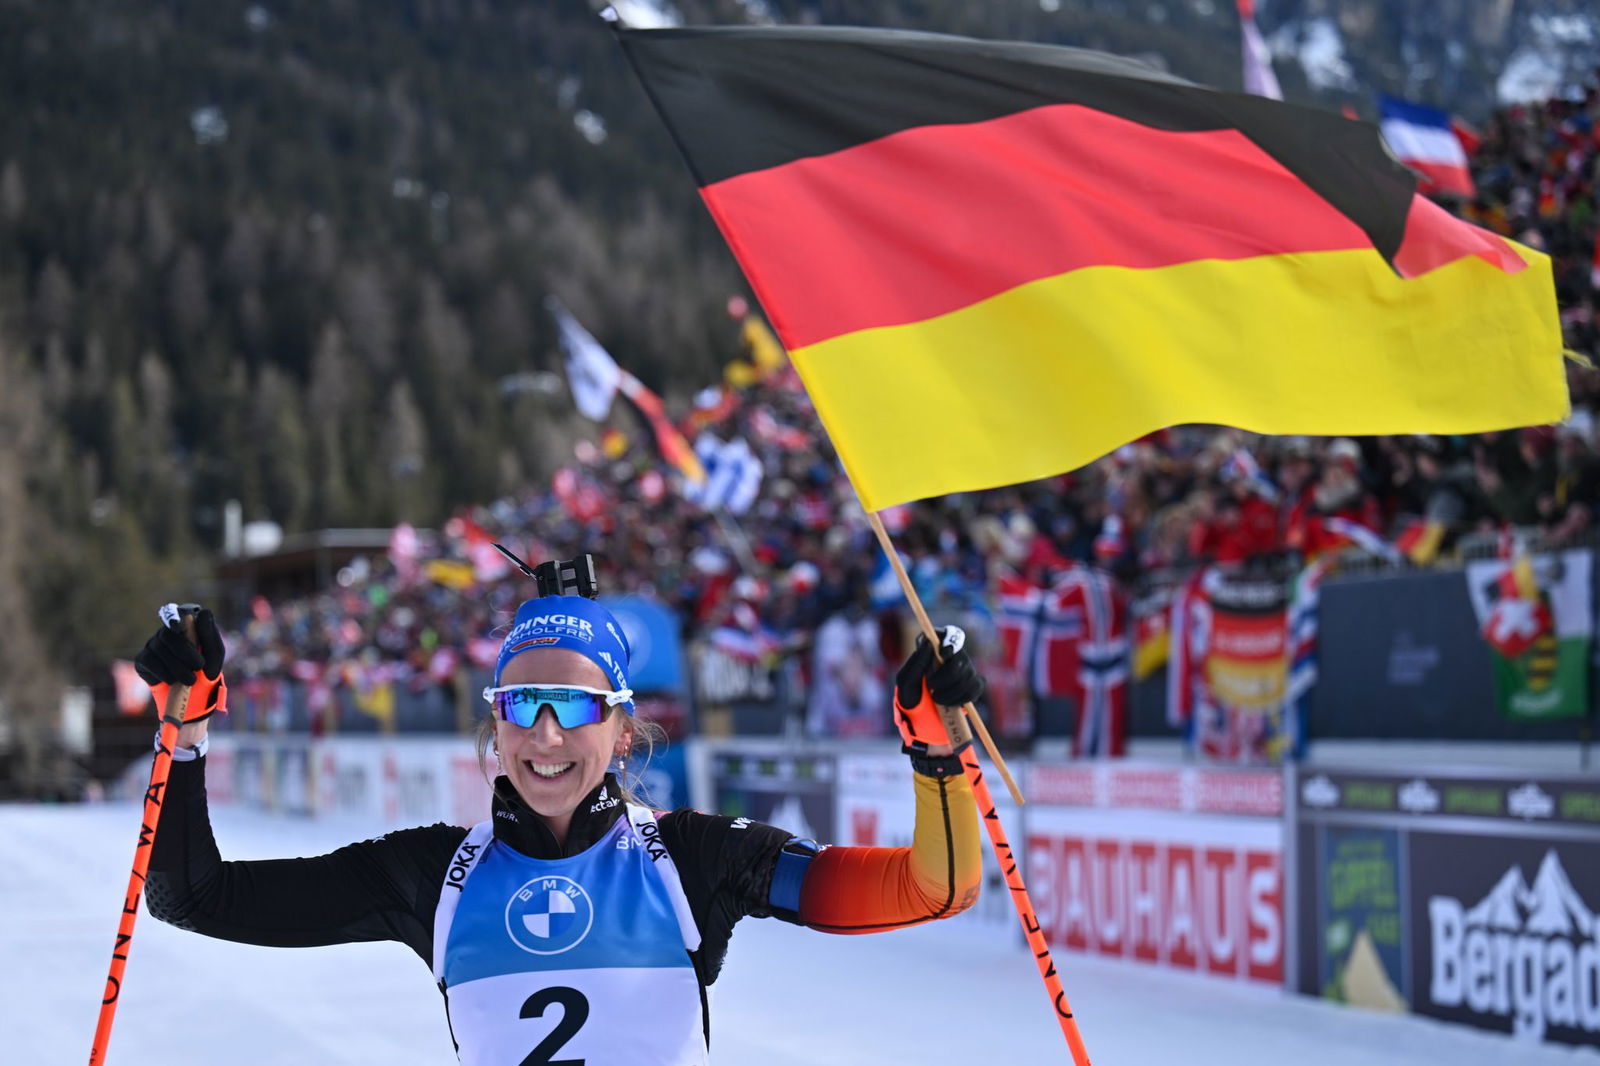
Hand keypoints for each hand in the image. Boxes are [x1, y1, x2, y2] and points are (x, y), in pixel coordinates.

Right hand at [134, 604, 227, 727]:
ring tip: (190, 680)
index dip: (174, 615)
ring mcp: (152, 645)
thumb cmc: (206, 671)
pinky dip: (163, 673)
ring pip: (159, 649)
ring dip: (178, 667)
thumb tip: (203, 613)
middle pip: (167, 634)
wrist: (193, 698)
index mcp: (185, 627)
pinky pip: (149, 661)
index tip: (178, 626)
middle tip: (198, 667)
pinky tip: (172, 681)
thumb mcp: (215, 655)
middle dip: (185, 651)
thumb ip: (210, 634)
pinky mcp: (142, 660)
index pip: (176, 612)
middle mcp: (166, 633)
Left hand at [893, 626, 982, 752]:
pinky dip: (961, 698)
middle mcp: (953, 657)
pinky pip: (975, 687)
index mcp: (935, 651)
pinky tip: (950, 704)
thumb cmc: (910, 697)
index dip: (949, 640)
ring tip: (937, 699)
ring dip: (950, 691)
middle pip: (960, 657)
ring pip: (967, 674)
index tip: (942, 653)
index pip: (949, 634)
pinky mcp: (974, 685)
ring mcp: (966, 670)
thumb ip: (916, 661)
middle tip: (931, 686)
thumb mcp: (906, 680)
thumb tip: (929, 643)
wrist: (922, 721)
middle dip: (945, 675)